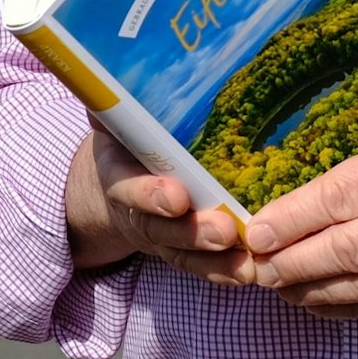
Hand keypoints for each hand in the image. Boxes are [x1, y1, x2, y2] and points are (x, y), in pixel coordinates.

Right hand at [65, 122, 250, 282]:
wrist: (116, 179)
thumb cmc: (122, 142)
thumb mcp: (112, 123)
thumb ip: (111, 109)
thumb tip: (110, 87)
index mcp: (117, 177)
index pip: (129, 189)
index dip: (150, 195)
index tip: (177, 196)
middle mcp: (136, 213)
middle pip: (161, 229)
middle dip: (192, 233)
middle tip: (224, 230)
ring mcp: (159, 237)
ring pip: (182, 254)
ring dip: (214, 260)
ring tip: (245, 263)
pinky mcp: (180, 251)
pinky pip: (199, 266)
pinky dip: (222, 272)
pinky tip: (247, 272)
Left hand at [243, 114, 357, 316]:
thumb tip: (311, 196)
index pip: (338, 196)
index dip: (292, 218)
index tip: (256, 231)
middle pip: (347, 249)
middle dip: (293, 263)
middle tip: (256, 267)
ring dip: (317, 293)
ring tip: (280, 289)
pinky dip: (355, 309)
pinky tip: (325, 304)